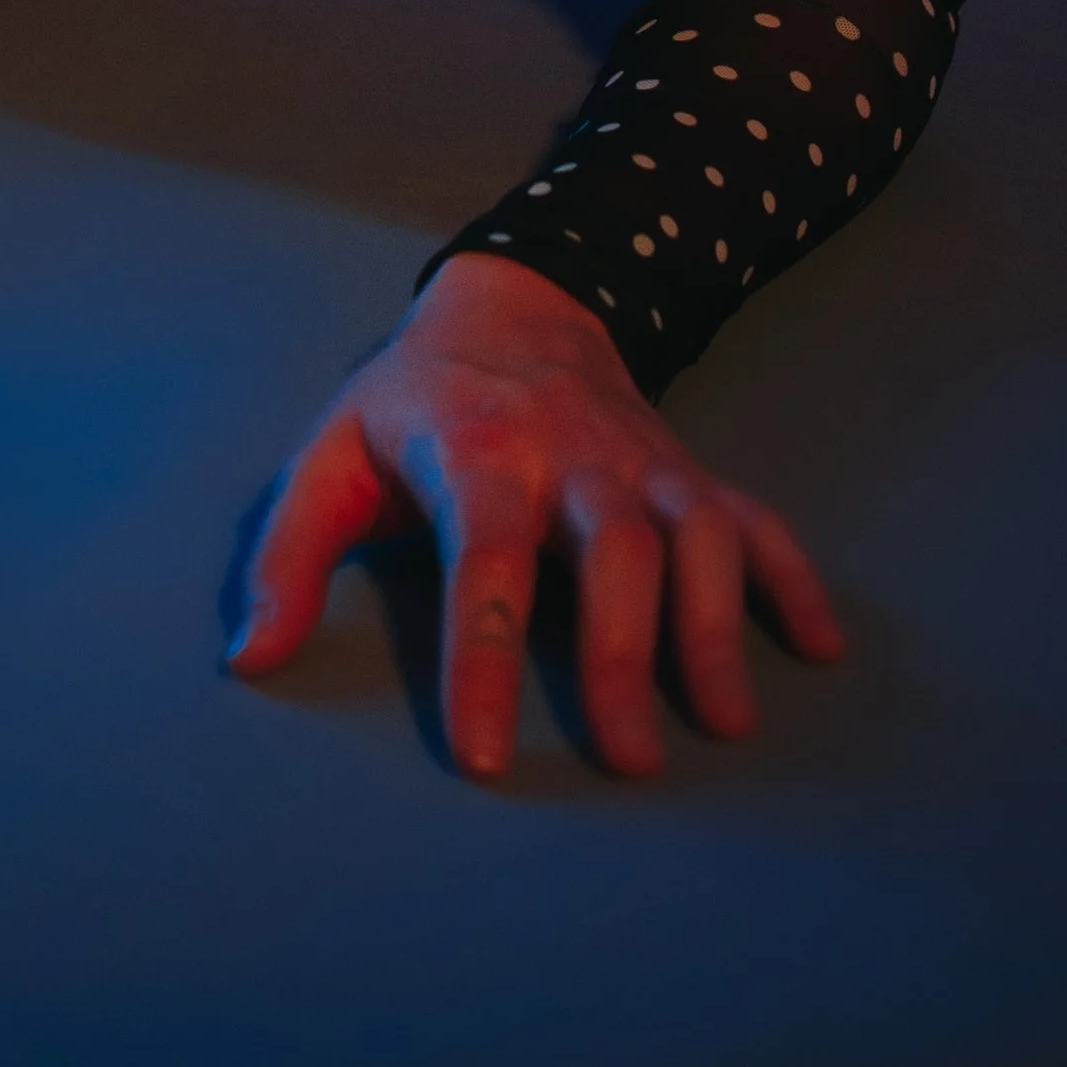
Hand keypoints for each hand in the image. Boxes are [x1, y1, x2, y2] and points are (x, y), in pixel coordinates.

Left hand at [228, 252, 844, 779]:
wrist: (511, 306)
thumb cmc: (410, 404)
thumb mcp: (329, 456)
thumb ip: (286, 556)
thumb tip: (249, 660)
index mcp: (475, 448)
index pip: (483, 556)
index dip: (484, 655)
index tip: (486, 755)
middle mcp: (572, 453)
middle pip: (610, 549)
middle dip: (623, 652)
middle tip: (627, 761)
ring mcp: (642, 459)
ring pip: (697, 532)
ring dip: (716, 625)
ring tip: (725, 723)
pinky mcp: (688, 471)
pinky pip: (755, 517)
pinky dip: (793, 575)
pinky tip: (817, 644)